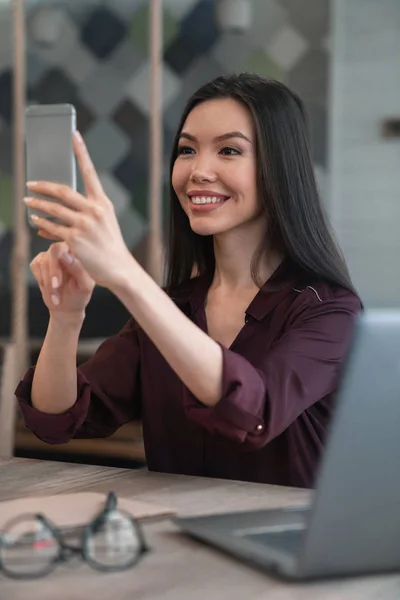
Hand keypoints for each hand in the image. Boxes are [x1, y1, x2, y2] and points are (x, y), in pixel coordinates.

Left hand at [24, 132, 133, 289]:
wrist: (118, 268)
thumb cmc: (110, 246)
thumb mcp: (105, 223)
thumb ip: (86, 212)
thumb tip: (62, 208)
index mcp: (103, 203)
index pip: (90, 172)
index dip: (81, 152)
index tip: (74, 135)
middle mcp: (94, 210)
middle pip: (63, 191)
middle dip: (43, 186)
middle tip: (30, 183)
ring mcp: (84, 224)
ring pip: (54, 209)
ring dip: (37, 204)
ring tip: (27, 201)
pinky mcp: (75, 239)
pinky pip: (52, 227)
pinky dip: (41, 223)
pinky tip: (35, 221)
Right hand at [30, 242, 94, 318]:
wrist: (66, 306)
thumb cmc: (79, 294)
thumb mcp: (84, 285)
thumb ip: (78, 269)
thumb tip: (65, 255)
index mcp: (79, 252)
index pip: (70, 246)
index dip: (62, 261)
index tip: (58, 282)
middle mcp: (65, 249)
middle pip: (54, 251)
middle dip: (53, 272)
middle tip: (55, 287)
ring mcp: (50, 254)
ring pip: (43, 261)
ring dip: (48, 282)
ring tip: (56, 297)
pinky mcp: (39, 261)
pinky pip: (35, 265)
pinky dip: (41, 280)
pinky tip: (50, 290)